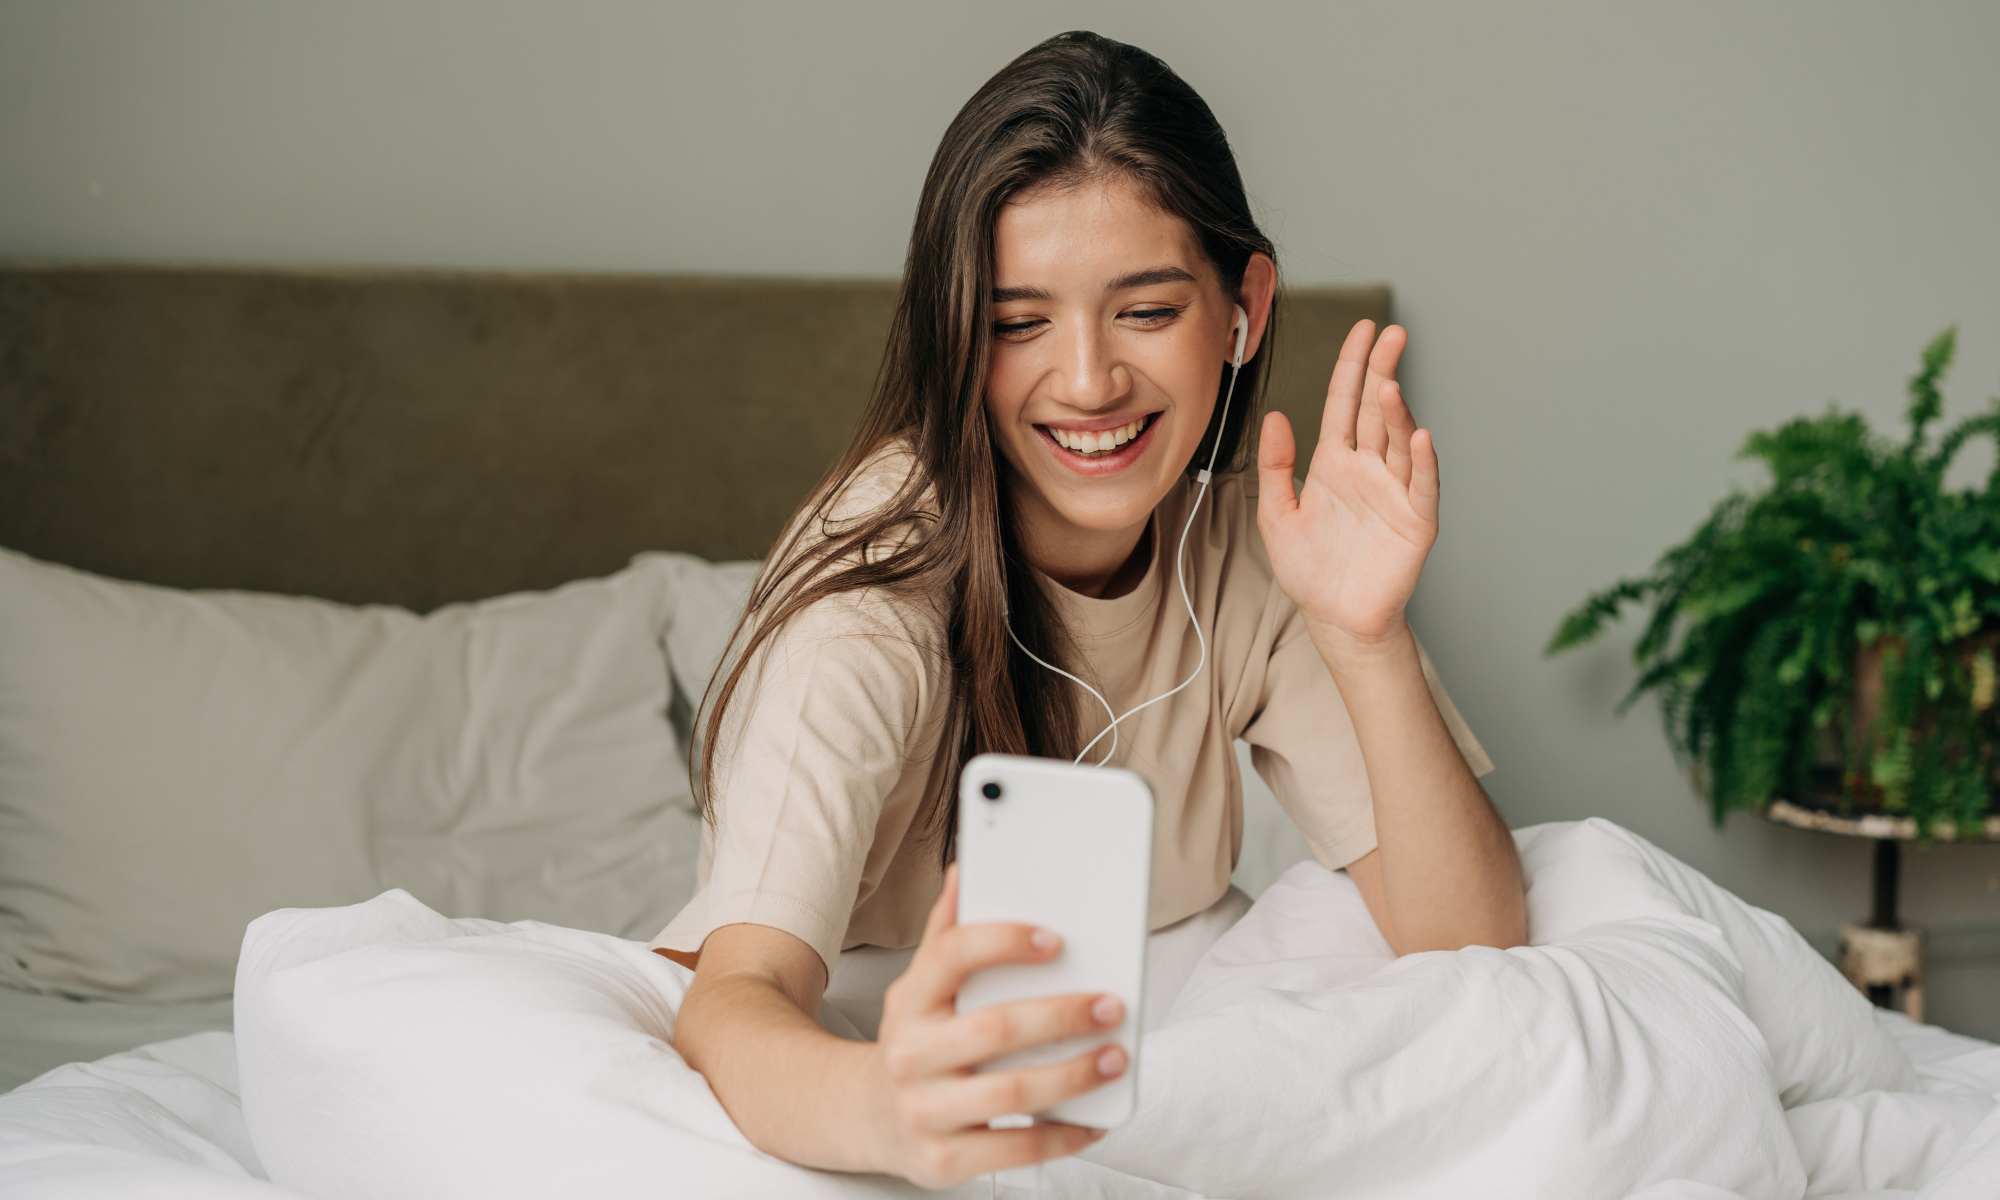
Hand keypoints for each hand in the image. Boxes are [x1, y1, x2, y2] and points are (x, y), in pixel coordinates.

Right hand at [863, 866, 1124, 1187]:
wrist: (866, 1116)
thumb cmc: (914, 1041)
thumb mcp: (919, 986)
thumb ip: (947, 932)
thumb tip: (965, 871)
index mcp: (910, 1000)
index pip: (953, 956)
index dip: (1006, 942)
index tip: (1058, 941)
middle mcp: (912, 1054)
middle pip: (995, 1028)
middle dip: (1063, 1016)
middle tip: (1111, 1006)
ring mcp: (926, 1110)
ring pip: (1012, 1092)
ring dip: (1074, 1075)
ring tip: (1116, 1057)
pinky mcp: (944, 1159)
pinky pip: (1016, 1149)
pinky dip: (1064, 1136)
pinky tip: (1094, 1120)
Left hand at [1257, 321, 1438, 649]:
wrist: (1334, 618)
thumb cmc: (1309, 569)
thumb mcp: (1277, 514)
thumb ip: (1275, 466)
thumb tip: (1275, 416)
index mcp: (1335, 463)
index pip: (1345, 404)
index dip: (1353, 366)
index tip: (1364, 330)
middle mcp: (1368, 470)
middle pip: (1376, 410)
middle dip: (1383, 371)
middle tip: (1391, 334)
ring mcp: (1395, 492)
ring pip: (1397, 441)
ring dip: (1395, 412)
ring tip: (1387, 385)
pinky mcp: (1415, 520)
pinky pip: (1421, 484)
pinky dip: (1421, 461)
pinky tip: (1417, 436)